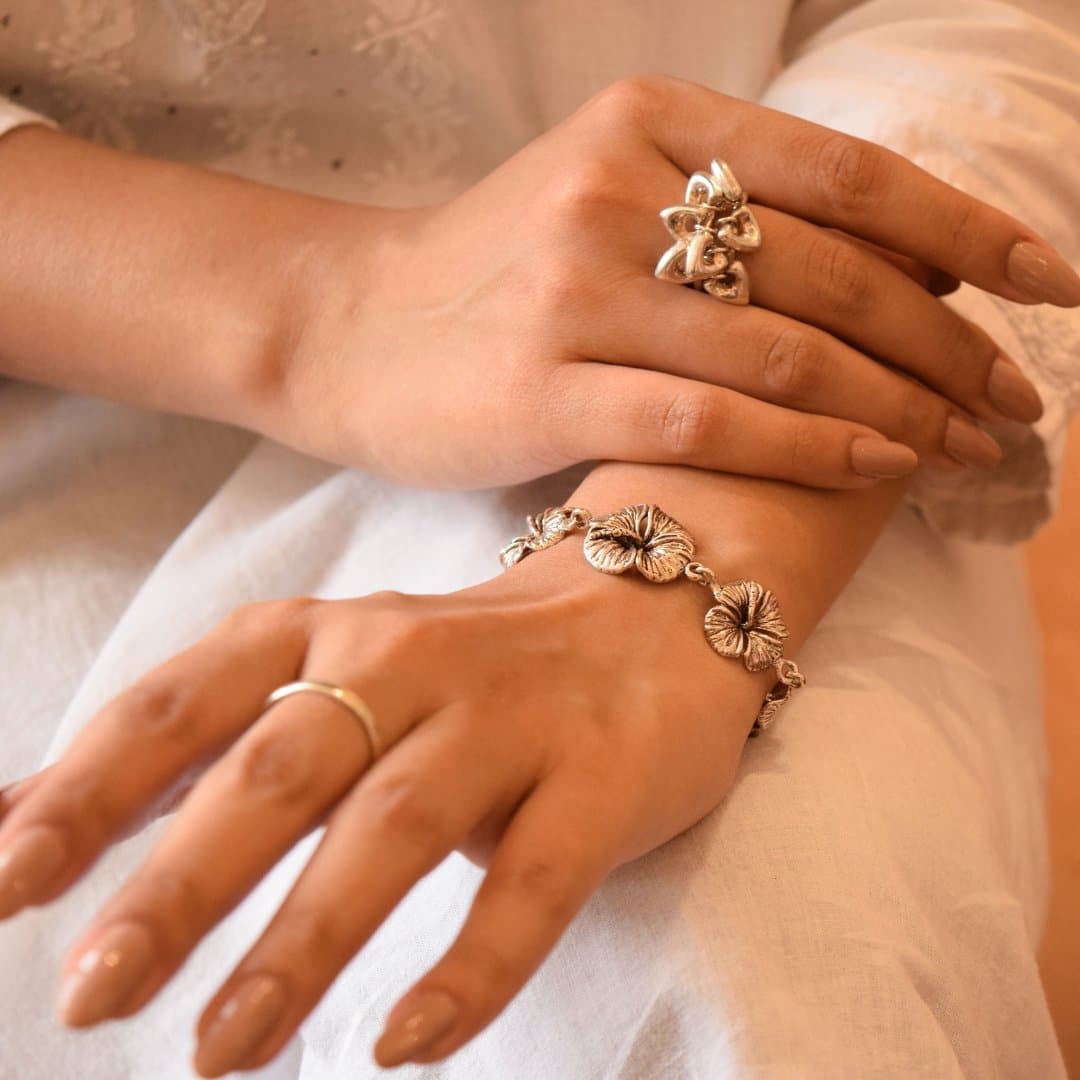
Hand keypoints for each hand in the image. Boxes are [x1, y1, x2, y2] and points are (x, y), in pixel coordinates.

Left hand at [0, 536, 770, 1075]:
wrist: (647, 613)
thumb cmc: (463, 663)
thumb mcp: (326, 668)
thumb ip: (192, 743)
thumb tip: (8, 818)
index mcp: (328, 630)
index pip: (189, 702)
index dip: (91, 788)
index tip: (7, 886)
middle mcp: (413, 660)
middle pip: (287, 765)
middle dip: (185, 880)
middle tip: (94, 993)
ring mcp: (513, 718)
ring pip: (398, 824)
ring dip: (306, 938)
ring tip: (224, 1050)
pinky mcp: (602, 778)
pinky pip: (535, 879)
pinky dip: (472, 965)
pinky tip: (407, 1043)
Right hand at [272, 75, 1066, 489]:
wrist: (348, 327)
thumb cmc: (491, 275)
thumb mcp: (606, 201)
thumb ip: (727, 214)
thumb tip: (889, 266)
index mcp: (650, 124)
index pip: (846, 173)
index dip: (965, 229)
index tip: (1048, 284)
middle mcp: (619, 189)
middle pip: (834, 266)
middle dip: (948, 339)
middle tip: (1015, 396)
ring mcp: (578, 287)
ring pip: (785, 343)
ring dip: (899, 400)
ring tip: (967, 444)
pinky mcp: (545, 383)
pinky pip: (710, 413)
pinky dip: (810, 442)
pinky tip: (877, 467)